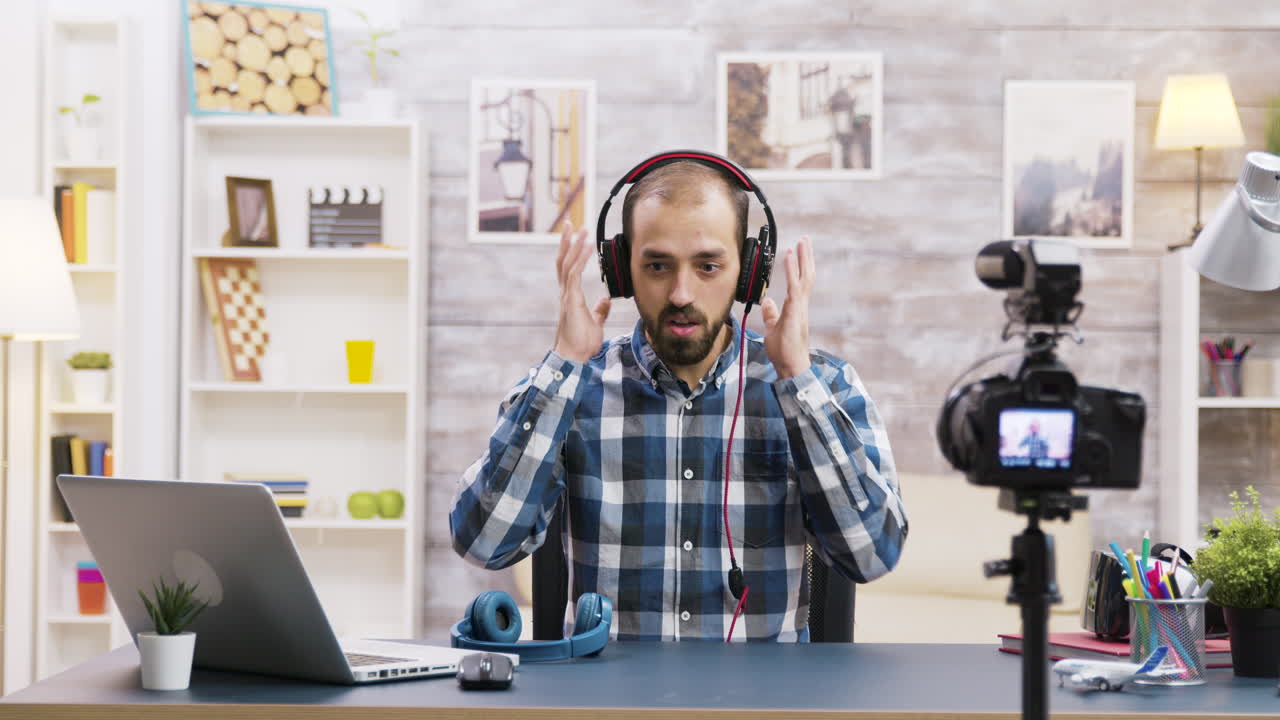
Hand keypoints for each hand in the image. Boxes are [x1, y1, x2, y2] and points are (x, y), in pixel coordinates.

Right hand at [553, 221, 610, 363]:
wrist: (575, 357)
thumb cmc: (582, 343)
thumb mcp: (595, 323)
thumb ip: (599, 311)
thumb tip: (604, 300)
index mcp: (571, 296)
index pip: (568, 269)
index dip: (570, 252)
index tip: (575, 237)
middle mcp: (566, 292)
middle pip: (563, 261)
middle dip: (567, 241)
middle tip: (570, 223)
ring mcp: (567, 295)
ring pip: (567, 263)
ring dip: (574, 244)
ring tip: (580, 228)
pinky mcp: (571, 299)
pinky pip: (574, 273)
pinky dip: (580, 257)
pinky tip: (587, 245)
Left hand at [760, 235, 813, 379]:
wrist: (790, 365)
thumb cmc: (784, 351)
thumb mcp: (773, 327)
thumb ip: (771, 313)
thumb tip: (767, 301)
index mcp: (797, 308)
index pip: (801, 282)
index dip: (800, 266)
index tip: (798, 251)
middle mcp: (801, 305)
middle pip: (807, 276)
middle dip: (807, 257)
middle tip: (806, 240)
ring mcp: (799, 307)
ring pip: (804, 278)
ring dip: (802, 259)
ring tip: (801, 242)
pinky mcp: (794, 311)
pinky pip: (794, 286)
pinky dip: (792, 270)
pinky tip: (789, 257)